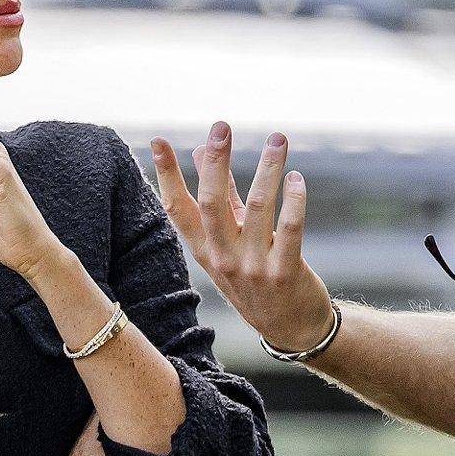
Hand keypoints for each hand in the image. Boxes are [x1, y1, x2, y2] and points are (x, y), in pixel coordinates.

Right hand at [150, 122, 334, 354]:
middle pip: (212, 203)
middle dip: (216, 162)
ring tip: (278, 139)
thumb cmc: (256, 276)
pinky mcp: (284, 273)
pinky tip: (295, 178)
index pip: (177, 208)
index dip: (167, 174)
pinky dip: (293, 202)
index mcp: (204, 249)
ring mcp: (253, 267)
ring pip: (257, 209)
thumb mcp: (230, 242)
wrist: (290, 329)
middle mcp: (223, 258)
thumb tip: (202, 153)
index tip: (158, 140)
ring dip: (267, 169)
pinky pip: (289, 231)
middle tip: (221, 126)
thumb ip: (221, 198)